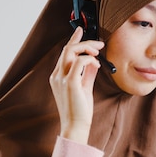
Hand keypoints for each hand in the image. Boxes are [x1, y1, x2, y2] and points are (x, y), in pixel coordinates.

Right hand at [49, 27, 103, 143]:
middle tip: (99, 43)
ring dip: (86, 48)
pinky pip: (79, 62)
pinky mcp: (70, 83)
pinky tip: (97, 64)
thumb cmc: (80, 110)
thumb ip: (88, 73)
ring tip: (98, 52)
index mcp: (58, 76)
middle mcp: (57, 75)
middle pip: (67, 49)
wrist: (76, 126)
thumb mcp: (85, 87)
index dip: (73, 39)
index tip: (81, 30)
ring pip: (71, 52)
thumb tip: (94, 61)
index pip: (64, 53)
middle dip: (84, 42)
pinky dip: (89, 60)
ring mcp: (61, 79)